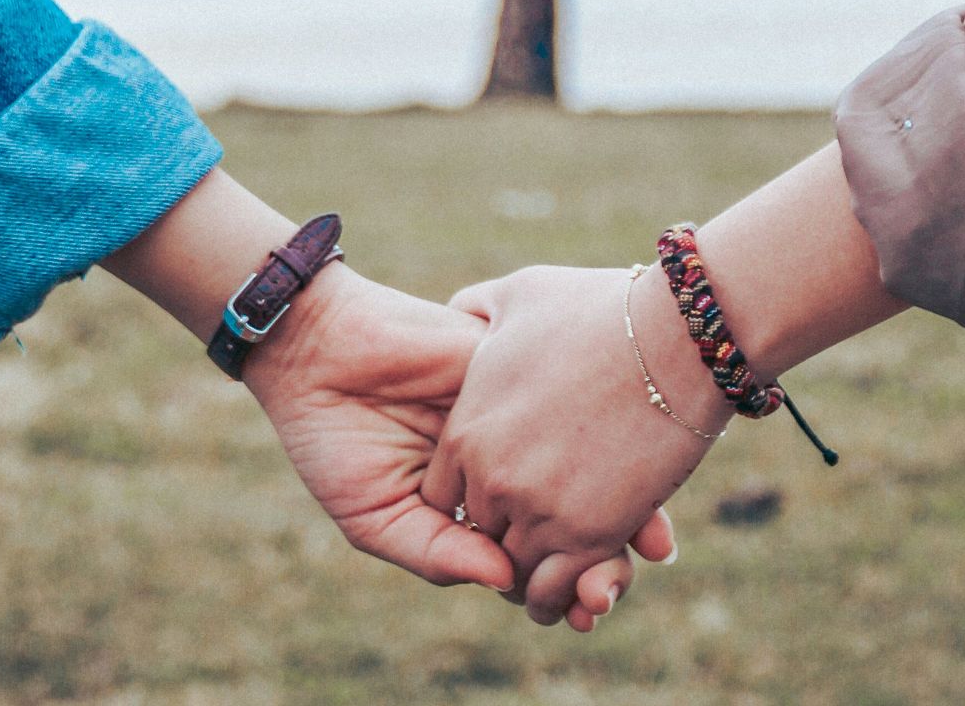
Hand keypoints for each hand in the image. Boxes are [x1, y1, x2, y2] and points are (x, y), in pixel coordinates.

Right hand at [100, 168, 671, 619]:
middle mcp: (510, 463)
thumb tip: (506, 583)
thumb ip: (437, 552)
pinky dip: (614, 443)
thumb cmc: (334, 439)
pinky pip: (582, 407)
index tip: (588, 611)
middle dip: (604, 558)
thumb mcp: (376, 516)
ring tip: (646, 550)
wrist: (318, 351)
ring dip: (625, 510)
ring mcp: (524, 417)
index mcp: (476, 504)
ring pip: (591, 466)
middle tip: (616, 589)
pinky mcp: (525, 372)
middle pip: (574, 516)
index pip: (533, 553)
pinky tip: (633, 477)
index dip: (564, 586)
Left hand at [427, 264, 729, 626]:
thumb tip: (459, 310)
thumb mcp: (519, 296)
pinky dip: (566, 596)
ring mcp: (539, 510)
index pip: (443, 497)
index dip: (471, 500)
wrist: (677, 335)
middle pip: (479, 535)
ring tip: (559, 571)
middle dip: (503, 537)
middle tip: (533, 536)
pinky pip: (558, 588)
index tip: (502, 495)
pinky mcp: (590, 534)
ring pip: (516, 571)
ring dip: (534, 576)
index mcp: (467, 431)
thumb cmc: (602, 308)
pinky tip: (584, 588)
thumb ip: (477, 309)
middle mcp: (492, 479)